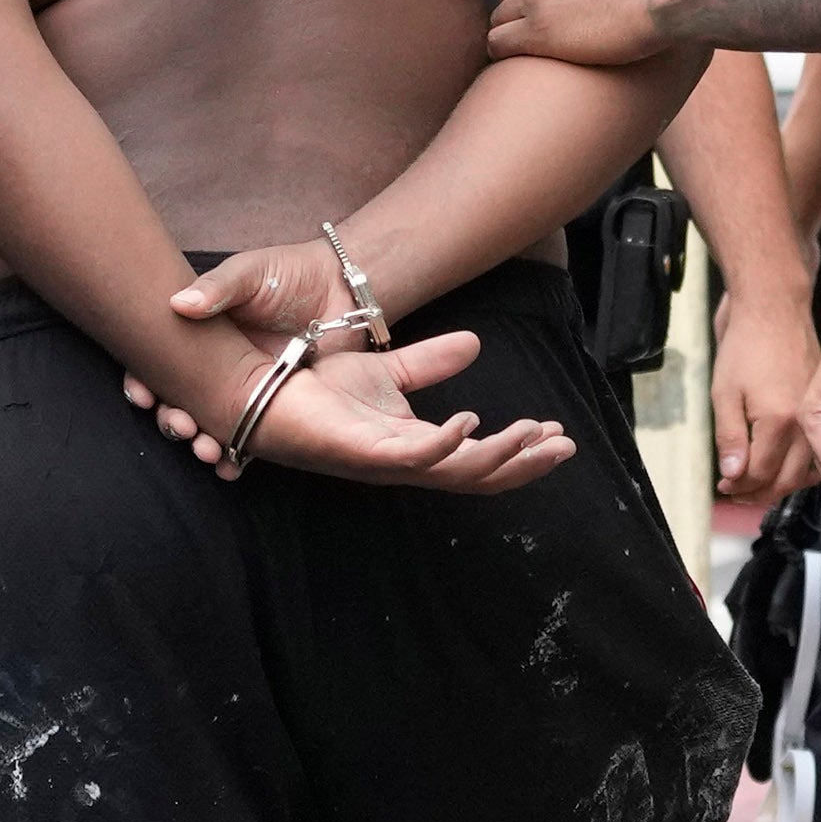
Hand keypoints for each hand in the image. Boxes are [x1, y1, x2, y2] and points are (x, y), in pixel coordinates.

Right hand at [119, 242, 371, 447]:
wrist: (341, 290)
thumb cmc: (288, 274)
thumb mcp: (249, 273)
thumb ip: (217, 287)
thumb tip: (178, 304)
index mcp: (197, 334)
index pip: (157, 362)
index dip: (143, 380)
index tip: (141, 393)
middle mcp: (213, 366)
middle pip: (178, 401)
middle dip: (171, 419)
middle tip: (179, 426)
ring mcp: (242, 390)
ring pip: (210, 424)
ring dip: (200, 442)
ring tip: (205, 450)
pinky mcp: (272, 407)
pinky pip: (249, 438)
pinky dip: (236, 456)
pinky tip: (231, 467)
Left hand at [156, 325, 573, 492]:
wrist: (255, 383)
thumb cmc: (308, 383)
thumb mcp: (382, 368)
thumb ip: (427, 362)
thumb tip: (475, 346)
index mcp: (408, 447)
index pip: (474, 459)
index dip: (517, 451)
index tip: (555, 434)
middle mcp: (397, 462)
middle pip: (475, 476)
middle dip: (524, 464)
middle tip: (566, 445)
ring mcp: (377, 460)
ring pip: (452, 472)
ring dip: (499, 457)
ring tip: (535, 435)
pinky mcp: (354, 450)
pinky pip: (408, 456)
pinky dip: (443, 444)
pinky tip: (473, 423)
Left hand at [710, 280, 818, 498]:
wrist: (775, 310)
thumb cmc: (744, 348)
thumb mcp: (724, 394)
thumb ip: (730, 438)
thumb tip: (733, 475)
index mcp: (779, 422)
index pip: (762, 474)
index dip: (740, 486)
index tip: (724, 486)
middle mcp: (805, 425)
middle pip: (788, 479)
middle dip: (761, 493)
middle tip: (738, 493)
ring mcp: (817, 416)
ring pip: (806, 470)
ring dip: (782, 484)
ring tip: (756, 485)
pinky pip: (815, 451)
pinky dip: (801, 467)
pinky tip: (782, 466)